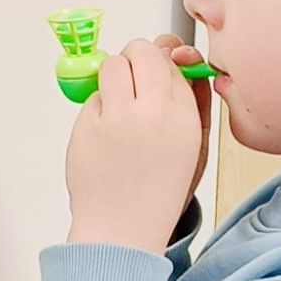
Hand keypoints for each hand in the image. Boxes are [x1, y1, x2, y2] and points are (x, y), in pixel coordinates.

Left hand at [65, 37, 206, 250]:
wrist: (124, 229)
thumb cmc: (157, 190)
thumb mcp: (191, 145)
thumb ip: (189, 98)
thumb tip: (175, 56)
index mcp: (185, 117)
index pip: (173, 60)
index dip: (162, 62)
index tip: (156, 73)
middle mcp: (154, 112)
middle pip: (142, 51)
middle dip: (135, 59)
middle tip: (132, 84)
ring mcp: (118, 118)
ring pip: (113, 65)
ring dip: (113, 78)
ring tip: (118, 110)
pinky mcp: (89, 126)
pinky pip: (92, 96)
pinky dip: (97, 108)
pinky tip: (105, 137)